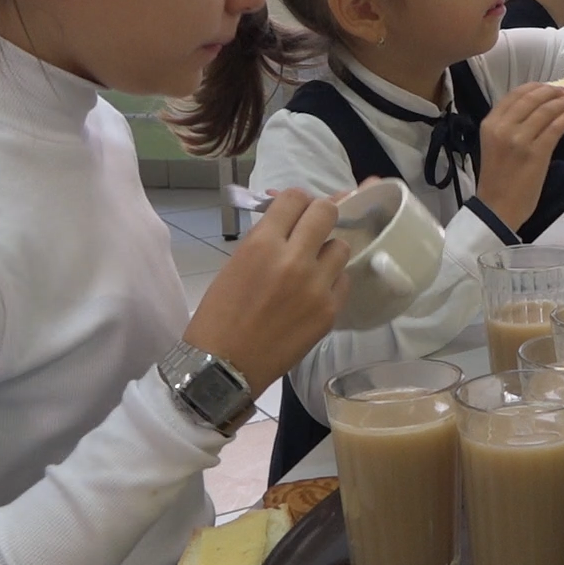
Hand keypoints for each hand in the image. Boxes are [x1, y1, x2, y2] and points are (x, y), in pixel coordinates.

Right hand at [184, 189, 350, 392]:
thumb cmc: (219, 315)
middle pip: (327, 212)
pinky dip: (333, 280)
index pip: (295, 198)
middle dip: (320, 214)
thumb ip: (267, 238)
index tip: (295, 211)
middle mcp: (293, 260)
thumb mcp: (236, 263)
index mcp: (262, 244)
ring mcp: (316, 286)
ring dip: (328, 250)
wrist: (223, 367)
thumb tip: (290, 219)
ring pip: (342, 246)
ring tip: (312, 265)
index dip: (296, 202)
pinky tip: (316, 290)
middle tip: (312, 227)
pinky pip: (344, 280)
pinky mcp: (330, 311)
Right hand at [474, 82, 563, 230]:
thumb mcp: (494, 145)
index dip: (534, 87)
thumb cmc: (497, 178)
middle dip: (550, 92)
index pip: (514, 95)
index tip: (546, 86)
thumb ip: (508, 125)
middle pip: (532, 99)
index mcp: (490, 124)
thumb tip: (535, 108)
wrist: (497, 207)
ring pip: (546, 111)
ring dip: (561, 102)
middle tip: (563, 91)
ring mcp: (520, 140)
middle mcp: (503, 128)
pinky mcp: (537, 153)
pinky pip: (555, 128)